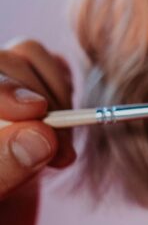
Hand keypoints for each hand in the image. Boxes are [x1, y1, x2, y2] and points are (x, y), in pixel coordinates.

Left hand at [0, 38, 76, 224]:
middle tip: (62, 152)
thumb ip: (3, 168)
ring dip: (58, 98)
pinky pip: (48, 65)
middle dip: (42, 101)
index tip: (36, 111)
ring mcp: (4, 89)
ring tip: (63, 151)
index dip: (6, 88)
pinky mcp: (28, 88)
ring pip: (27, 56)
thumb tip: (40, 136)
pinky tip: (64, 128)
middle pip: (4, 61)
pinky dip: (64, 88)